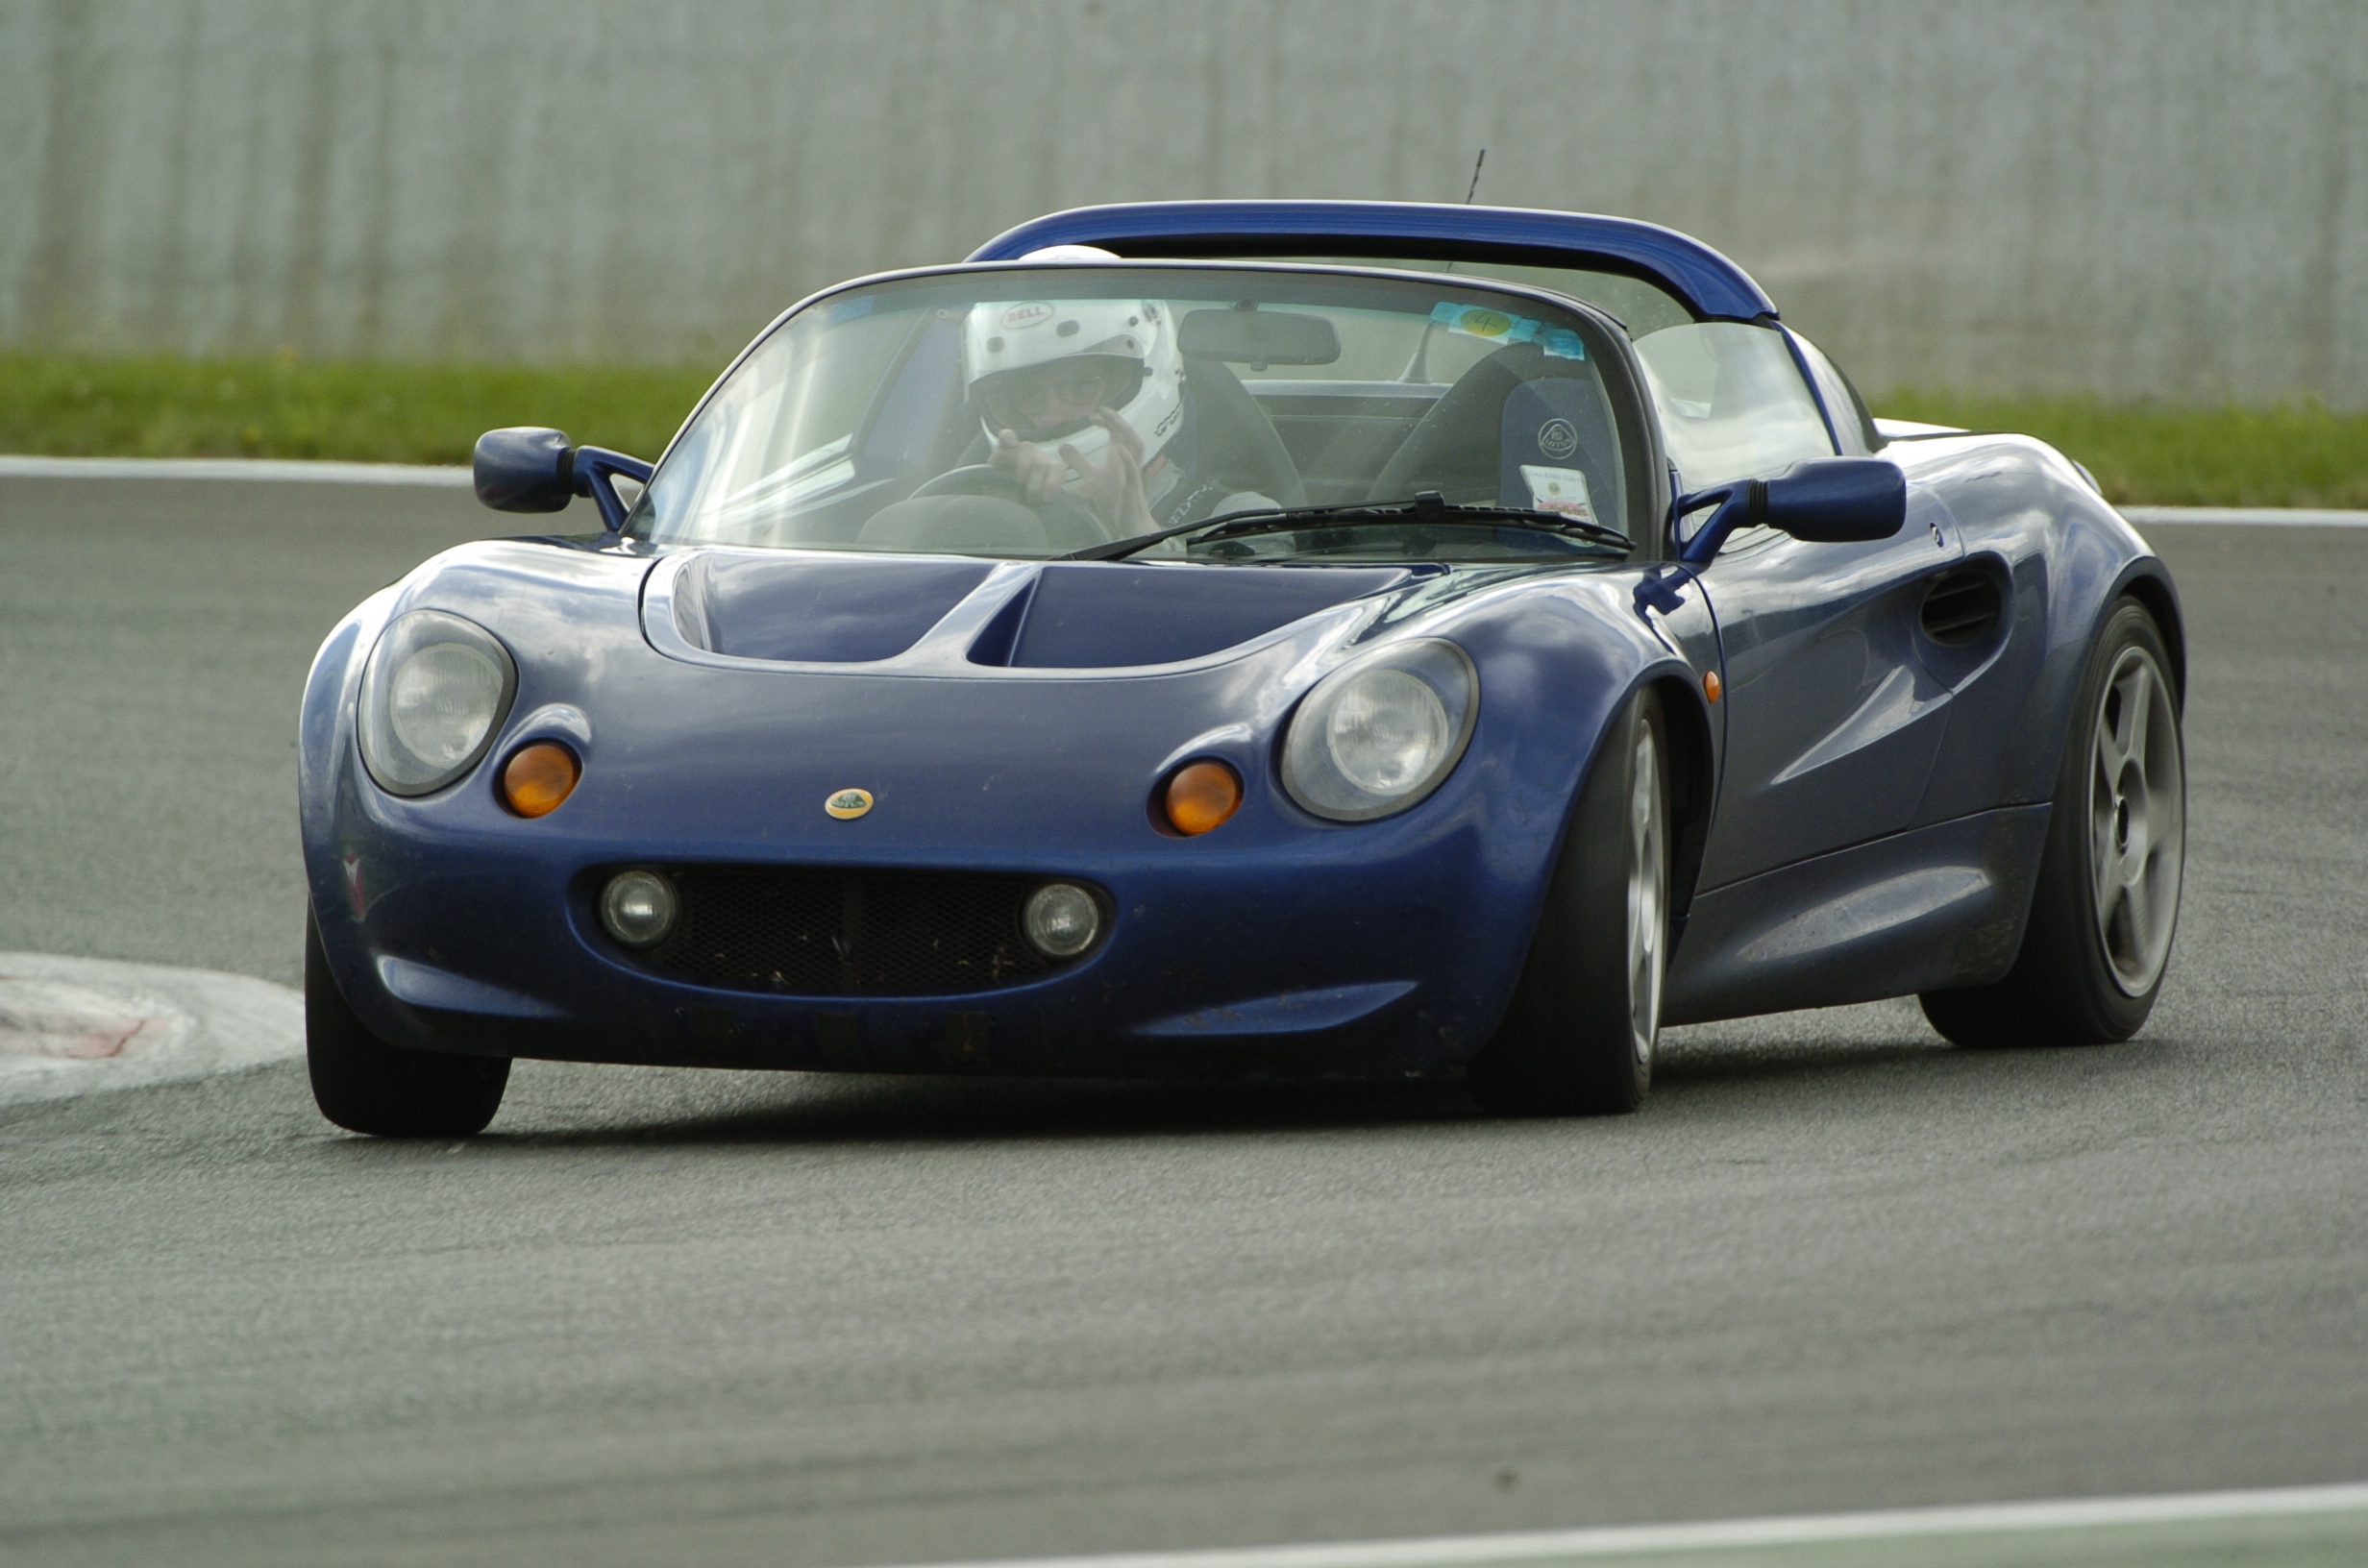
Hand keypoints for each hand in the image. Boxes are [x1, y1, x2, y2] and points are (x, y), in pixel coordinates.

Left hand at [988, 427, 1075, 505]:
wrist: (1025, 510)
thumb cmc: (1008, 499)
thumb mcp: (996, 493)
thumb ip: (993, 487)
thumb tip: (992, 487)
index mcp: (1005, 454)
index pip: (1006, 437)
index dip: (1008, 437)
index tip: (1010, 444)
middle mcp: (1025, 453)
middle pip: (1027, 447)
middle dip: (1024, 465)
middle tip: (1021, 483)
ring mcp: (1042, 459)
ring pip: (1041, 462)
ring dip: (1036, 482)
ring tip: (1033, 499)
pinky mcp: (1056, 468)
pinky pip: (1059, 469)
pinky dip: (1053, 483)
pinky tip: (1047, 497)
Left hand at [1058, 410, 1153, 535]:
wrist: (1130, 523)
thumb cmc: (1114, 501)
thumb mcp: (1091, 479)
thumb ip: (1078, 462)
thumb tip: (1062, 446)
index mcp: (1121, 458)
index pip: (1118, 433)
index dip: (1108, 421)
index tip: (1093, 415)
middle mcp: (1130, 462)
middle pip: (1129, 434)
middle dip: (1117, 420)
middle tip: (1101, 410)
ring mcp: (1133, 474)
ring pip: (1137, 448)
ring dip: (1127, 434)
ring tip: (1114, 422)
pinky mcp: (1133, 489)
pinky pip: (1133, 472)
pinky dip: (1128, 460)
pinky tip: (1120, 450)